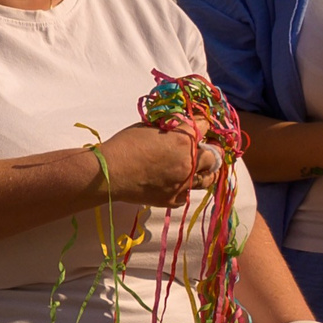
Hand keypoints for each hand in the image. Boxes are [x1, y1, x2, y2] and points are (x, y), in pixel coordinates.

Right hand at [95, 122, 221, 206]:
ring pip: (209, 178)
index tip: (200, 125)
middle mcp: (190, 162)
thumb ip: (169, 128)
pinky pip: (188, 193)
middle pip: (215, 155)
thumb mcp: (147, 128)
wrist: (107, 173)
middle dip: (210, 149)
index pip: (206, 127)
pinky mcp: (174, 199)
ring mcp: (184, 183)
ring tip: (200, 168)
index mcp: (185, 139)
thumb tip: (179, 126)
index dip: (202, 124)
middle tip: (204, 148)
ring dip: (206, 171)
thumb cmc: (123, 146)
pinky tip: (177, 182)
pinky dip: (185, 187)